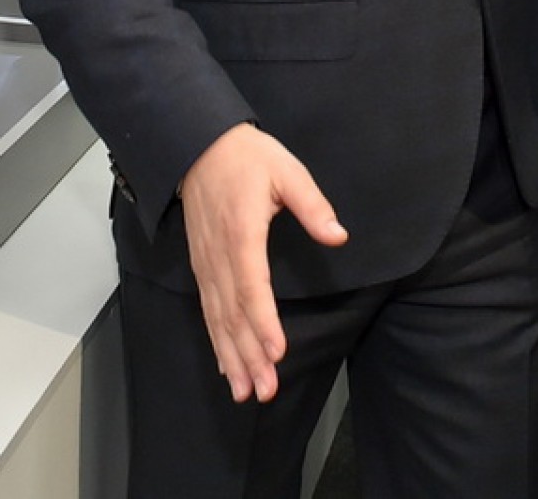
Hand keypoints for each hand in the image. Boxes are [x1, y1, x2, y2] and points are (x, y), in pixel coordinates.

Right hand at [179, 124, 346, 402]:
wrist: (199, 146)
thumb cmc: (248, 158)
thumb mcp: (288, 171)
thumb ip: (313, 205)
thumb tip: (338, 235)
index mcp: (241, 234)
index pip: (252, 287)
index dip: (264, 323)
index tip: (276, 352)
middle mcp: (219, 256)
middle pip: (233, 314)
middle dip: (249, 355)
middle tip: (265, 390)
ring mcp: (207, 264)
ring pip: (218, 320)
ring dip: (233, 357)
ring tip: (246, 392)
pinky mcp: (202, 266)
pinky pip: (208, 311)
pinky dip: (217, 341)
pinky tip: (227, 367)